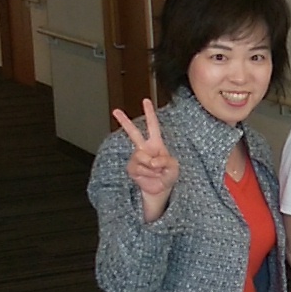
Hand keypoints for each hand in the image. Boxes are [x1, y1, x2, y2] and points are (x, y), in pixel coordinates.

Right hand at [114, 99, 177, 220]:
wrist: (160, 190)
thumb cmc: (168, 176)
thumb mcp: (174, 166)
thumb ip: (166, 161)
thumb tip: (152, 160)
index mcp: (156, 144)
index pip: (152, 126)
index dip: (150, 113)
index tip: (145, 100)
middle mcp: (144, 148)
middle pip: (133, 133)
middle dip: (124, 121)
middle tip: (116, 111)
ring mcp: (137, 158)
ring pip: (142, 156)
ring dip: (153, 166)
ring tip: (158, 172)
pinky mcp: (132, 169)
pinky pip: (140, 168)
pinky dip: (148, 173)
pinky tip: (151, 176)